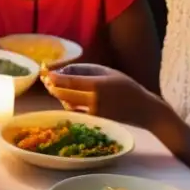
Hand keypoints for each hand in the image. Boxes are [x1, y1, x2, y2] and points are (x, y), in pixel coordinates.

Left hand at [43, 63, 159, 126]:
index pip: (70, 81)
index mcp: (98, 85)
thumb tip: (63, 71)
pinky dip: (68, 103)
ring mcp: (93, 111)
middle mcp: (93, 99)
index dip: (55, 78)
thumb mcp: (107, 72)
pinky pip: (74, 110)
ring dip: (58, 95)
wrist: (143, 109)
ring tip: (54, 86)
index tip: (46, 73)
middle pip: (64, 93)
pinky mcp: (93, 119)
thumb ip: (85, 70)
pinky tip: (67, 97)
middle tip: (46, 80)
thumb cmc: (126, 86)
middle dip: (52, 86)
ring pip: (67, 103)